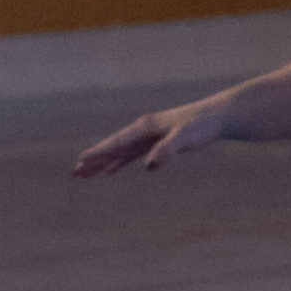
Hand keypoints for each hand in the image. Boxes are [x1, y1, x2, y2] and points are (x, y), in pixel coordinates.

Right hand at [72, 98, 225, 177]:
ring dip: (101, 163)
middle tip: (74, 174)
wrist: (216, 116)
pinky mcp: (154, 142)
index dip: (99, 153)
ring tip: (83, 174)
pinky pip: (129, 154)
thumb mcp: (184, 139)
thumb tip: (148, 166)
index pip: (117, 143)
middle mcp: (141, 131)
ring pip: (118, 152)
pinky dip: (118, 162)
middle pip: (112, 148)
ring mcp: (146, 136)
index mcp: (144, 128)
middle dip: (93, 161)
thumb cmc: (201, 126)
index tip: (81, 161)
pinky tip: (110, 171)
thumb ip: (167, 150)